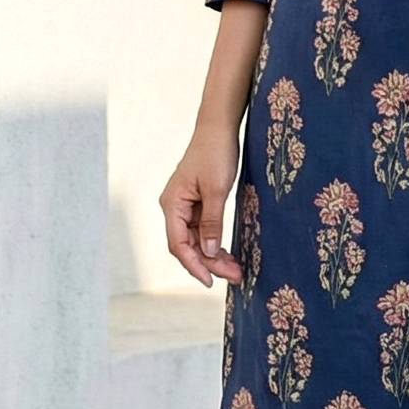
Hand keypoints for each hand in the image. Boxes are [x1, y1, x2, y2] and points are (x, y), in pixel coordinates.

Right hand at [160, 122, 242, 286]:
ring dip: (214, 256)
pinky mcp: (196, 203)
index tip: (211, 281)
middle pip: (188, 245)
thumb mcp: (216, 190)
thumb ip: (212, 221)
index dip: (194, 265)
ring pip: (197, 240)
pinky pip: (203, 229)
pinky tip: (229, 253)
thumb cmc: (216, 153)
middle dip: (210, 263)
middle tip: (235, 276)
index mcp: (172, 204)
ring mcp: (184, 206)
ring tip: (236, 270)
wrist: (219, 127)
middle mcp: (174, 207)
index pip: (179, 244)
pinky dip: (215, 242)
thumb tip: (210, 253)